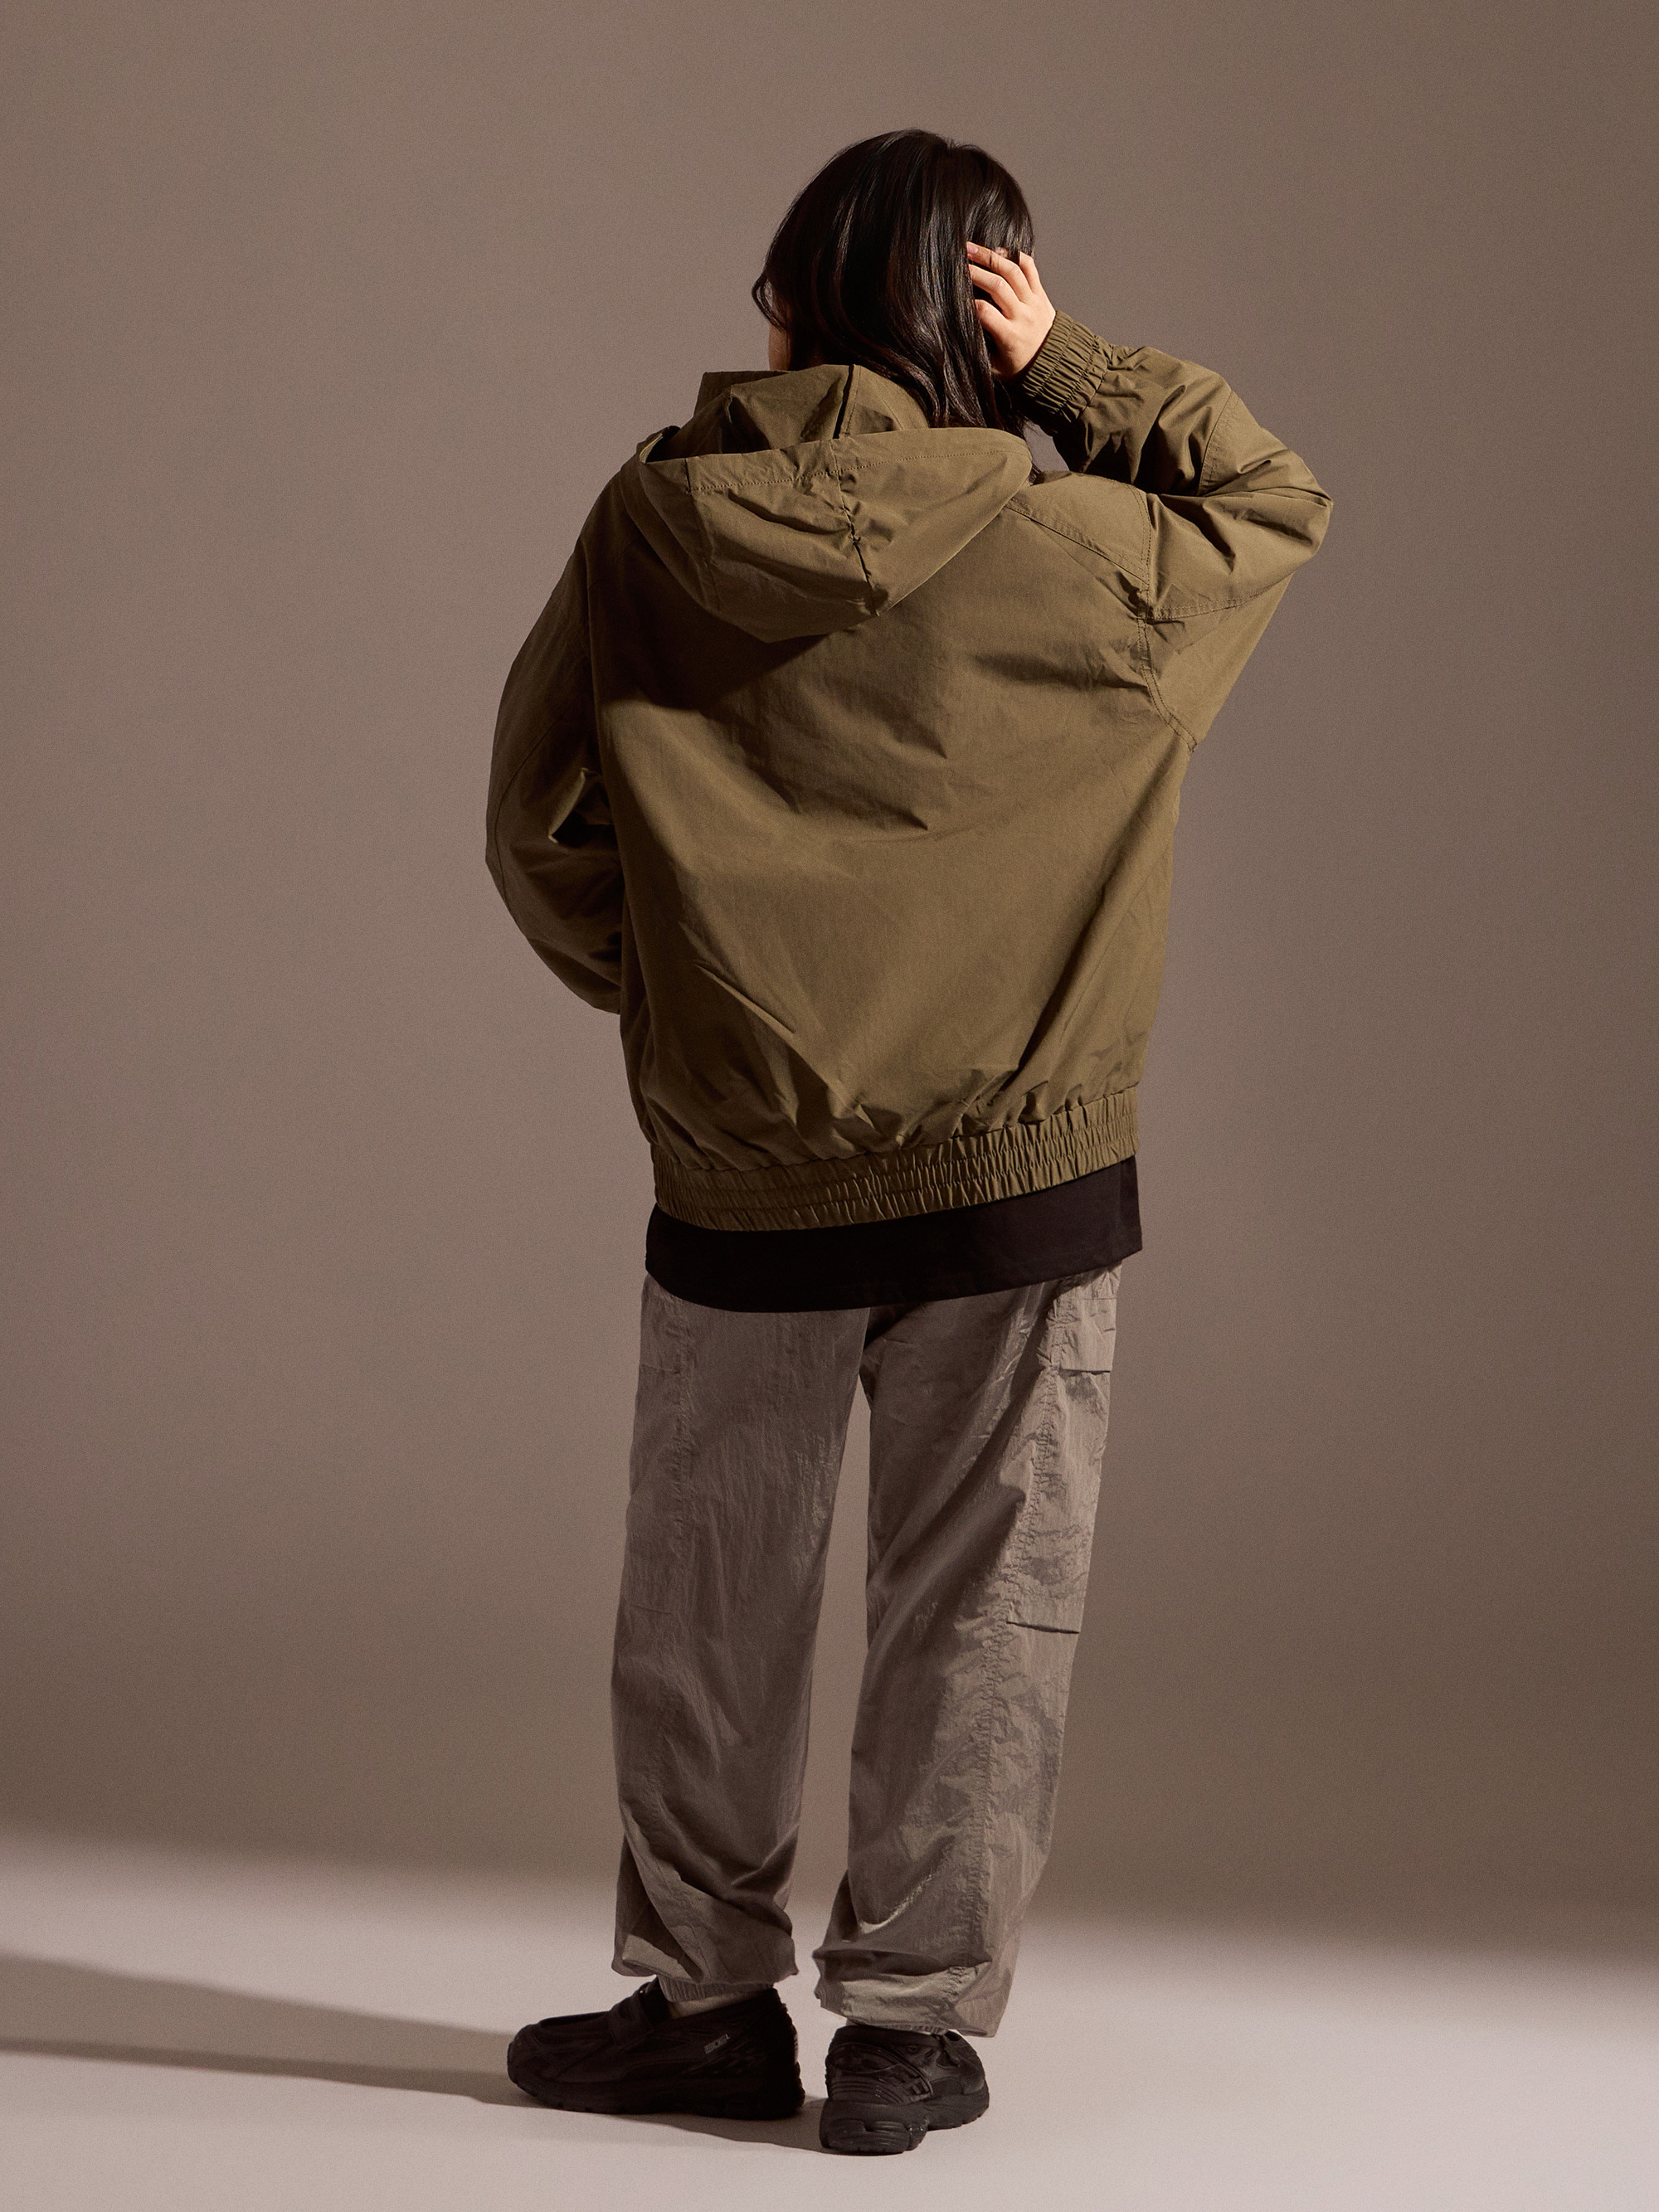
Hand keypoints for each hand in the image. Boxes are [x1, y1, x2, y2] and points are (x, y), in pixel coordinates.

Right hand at [965, 243, 1056, 378]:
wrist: (1052, 363)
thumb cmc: (1019, 366)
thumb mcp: (995, 366)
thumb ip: (979, 348)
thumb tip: (959, 330)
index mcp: (1010, 336)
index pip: (985, 312)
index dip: (968, 302)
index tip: (956, 295)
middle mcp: (1023, 316)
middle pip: (997, 286)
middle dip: (976, 271)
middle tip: (959, 260)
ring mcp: (1034, 302)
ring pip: (1013, 272)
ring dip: (991, 257)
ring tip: (973, 249)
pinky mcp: (1040, 294)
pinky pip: (1029, 268)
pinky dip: (1014, 256)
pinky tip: (999, 252)